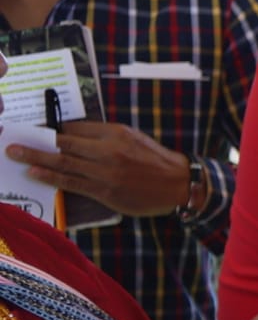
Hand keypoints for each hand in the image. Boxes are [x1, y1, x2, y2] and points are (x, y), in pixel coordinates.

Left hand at [8, 121, 190, 216]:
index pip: (76, 128)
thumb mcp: (134, 138)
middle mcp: (108, 150)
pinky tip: (35, 173)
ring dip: (36, 158)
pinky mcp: (104, 191)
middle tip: (13, 140)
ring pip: (64, 163)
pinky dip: (51, 177)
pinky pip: (72, 183)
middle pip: (64, 144)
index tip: (37, 130)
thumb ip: (106, 136)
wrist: (178, 184)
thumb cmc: (156, 160)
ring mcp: (105, 172)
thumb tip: (75, 136)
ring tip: (16, 154)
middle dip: (37, 142)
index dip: (54, 129)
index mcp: (115, 133)